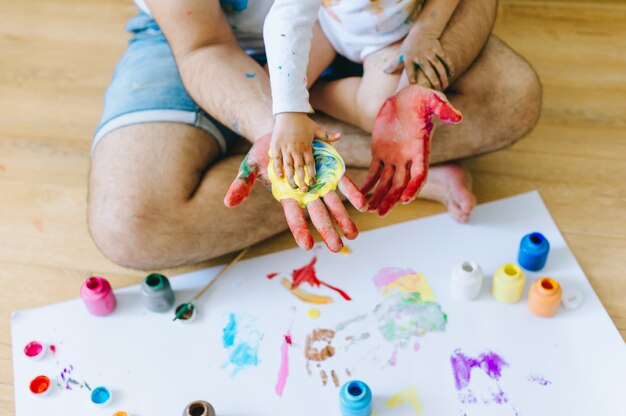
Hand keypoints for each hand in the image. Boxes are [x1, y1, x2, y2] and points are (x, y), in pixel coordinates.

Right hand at [224, 134, 366, 251]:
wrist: (283, 131)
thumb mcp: (251, 165)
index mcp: (288, 195)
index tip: (306, 245)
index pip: (294, 215)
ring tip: (353, 235)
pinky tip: (363, 205)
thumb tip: (229, 202)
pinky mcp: (331, 170)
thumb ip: (243, 184)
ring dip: (344, 219)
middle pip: (318, 214)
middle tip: (337, 248)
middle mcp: (306, 192)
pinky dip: (353, 194)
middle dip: (328, 231)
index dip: (300, 229)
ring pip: (333, 203)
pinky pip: (344, 183)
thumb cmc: (265, 153)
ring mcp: (320, 182)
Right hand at [271, 113, 339, 191]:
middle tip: (304, 190)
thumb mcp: (317, 129)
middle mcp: (296, 148)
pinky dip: (277, 168)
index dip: (311, 174)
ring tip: (293, 187)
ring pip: (287, 165)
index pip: (310, 163)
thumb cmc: (303, 122)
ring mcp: (285, 148)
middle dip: (301, 179)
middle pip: (299, 167)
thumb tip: (340, 136)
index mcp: (306, 146)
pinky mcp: (276, 146)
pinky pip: (276, 159)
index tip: (313, 183)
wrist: (289, 112)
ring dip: (290, 177)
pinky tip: (279, 177)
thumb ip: (328, 136)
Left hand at [361, 86, 462, 215]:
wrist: (404, 97)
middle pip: (401, 184)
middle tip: (381, 213)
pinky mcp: (380, 154)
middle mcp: (408, 158)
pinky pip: (373, 173)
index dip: (414, 187)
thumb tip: (457, 117)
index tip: (406, 200)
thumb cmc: (421, 98)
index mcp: (421, 149)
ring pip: (386, 183)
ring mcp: (394, 158)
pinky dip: (367, 184)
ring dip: (379, 197)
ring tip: (368, 211)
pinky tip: (359, 195)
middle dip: (391, 199)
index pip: (420, 173)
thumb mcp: (433, 99)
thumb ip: (443, 108)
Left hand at [384, 35, 453, 90]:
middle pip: (427, 68)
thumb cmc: (409, 46)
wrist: (421, 31)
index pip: (409, 68)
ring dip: (442, 75)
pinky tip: (451, 74)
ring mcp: (430, 52)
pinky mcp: (438, 49)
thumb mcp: (400, 54)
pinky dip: (449, 66)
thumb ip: (393, 64)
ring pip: (438, 65)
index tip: (414, 83)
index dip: (411, 75)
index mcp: (409, 58)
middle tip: (436, 87)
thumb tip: (384, 72)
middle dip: (432, 78)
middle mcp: (420, 56)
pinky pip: (445, 58)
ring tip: (444, 85)